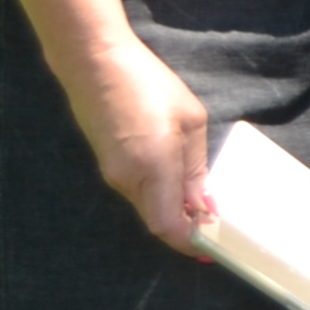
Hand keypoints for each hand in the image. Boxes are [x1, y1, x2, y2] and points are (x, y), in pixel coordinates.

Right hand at [75, 38, 219, 253]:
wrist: (95, 63)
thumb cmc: (149, 84)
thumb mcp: (190, 121)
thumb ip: (196, 167)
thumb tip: (205, 203)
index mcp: (153, 169)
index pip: (169, 227)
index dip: (191, 242)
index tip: (213, 245)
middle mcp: (128, 180)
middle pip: (158, 221)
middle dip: (186, 227)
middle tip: (215, 221)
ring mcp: (112, 174)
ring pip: (148, 206)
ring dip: (174, 208)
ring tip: (202, 196)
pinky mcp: (106, 164)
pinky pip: (137, 191)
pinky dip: (159, 193)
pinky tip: (177, 177)